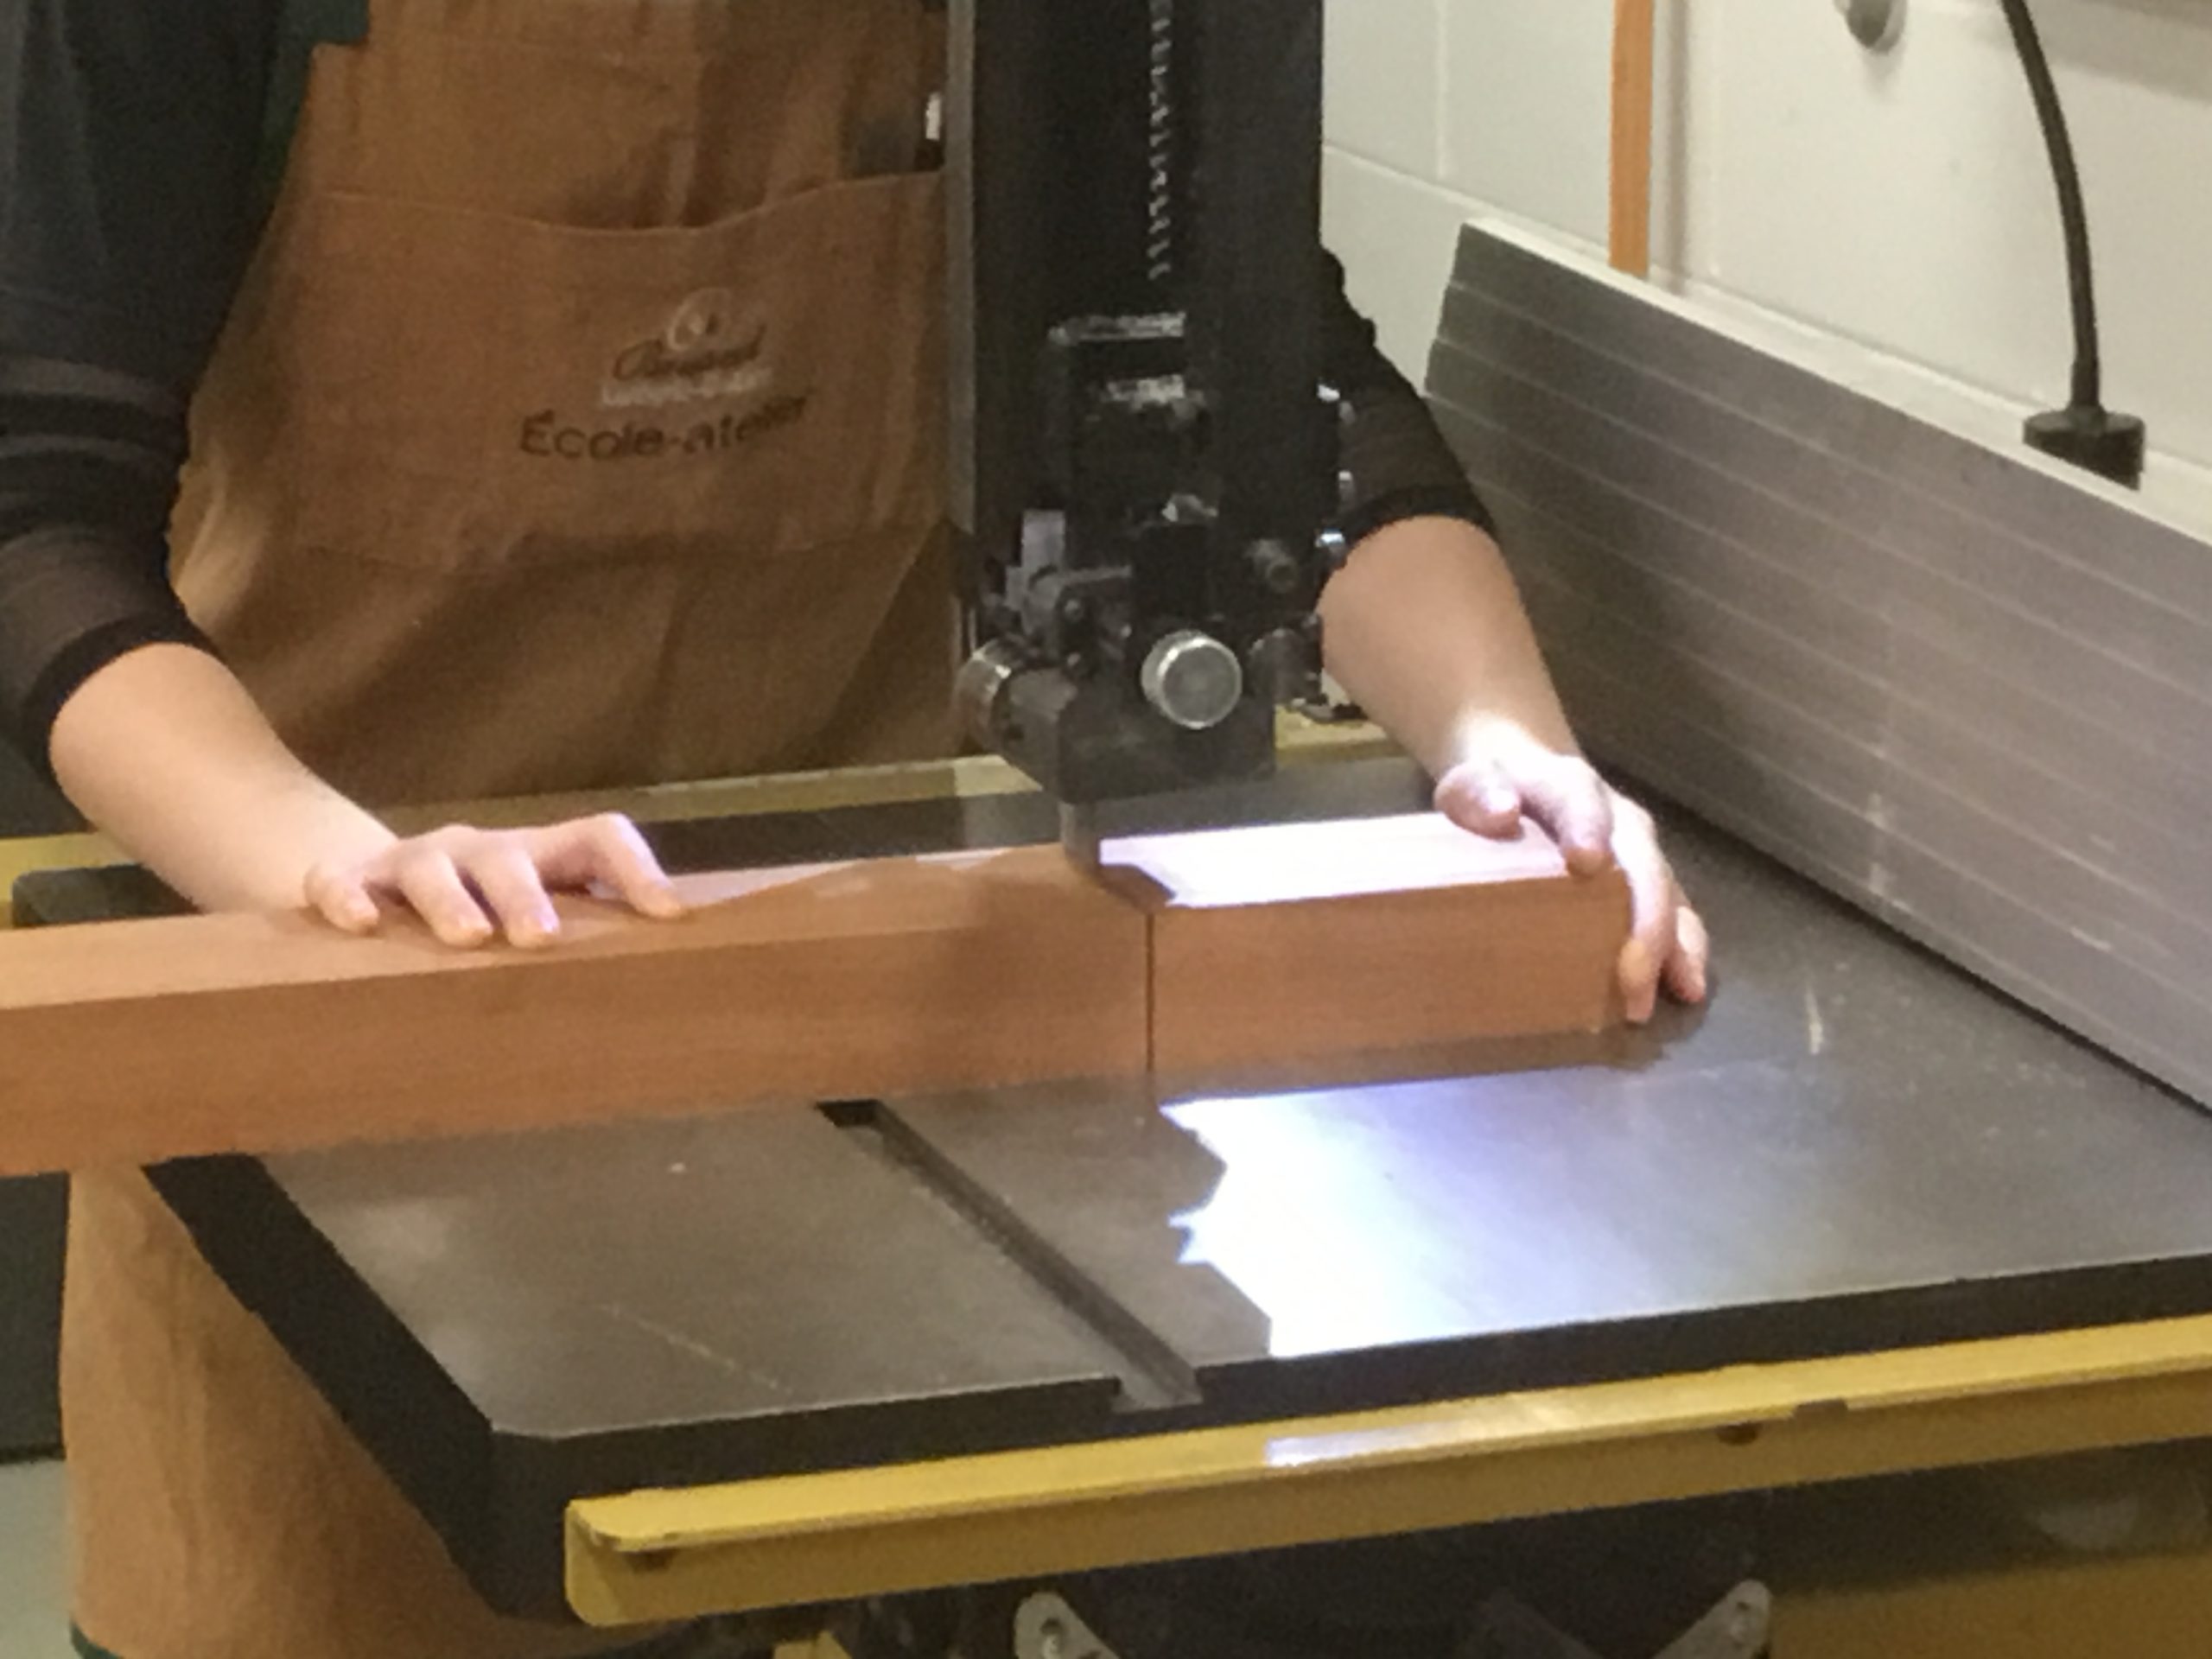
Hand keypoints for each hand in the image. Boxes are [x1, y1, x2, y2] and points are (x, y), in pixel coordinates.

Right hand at [303, 814, 685, 947]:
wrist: (377, 888)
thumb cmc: (487, 924)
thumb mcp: (542, 926)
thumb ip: (594, 949)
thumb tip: (673, 1005)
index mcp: (543, 859)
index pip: (600, 839)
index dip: (637, 870)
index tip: (669, 916)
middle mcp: (483, 852)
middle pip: (509, 859)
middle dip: (527, 896)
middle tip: (541, 939)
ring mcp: (415, 861)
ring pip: (431, 866)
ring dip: (451, 901)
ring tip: (467, 938)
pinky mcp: (352, 880)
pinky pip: (341, 880)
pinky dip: (348, 897)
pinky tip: (360, 925)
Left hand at [1433, 724, 1708, 1022]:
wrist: (1522, 778)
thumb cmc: (1492, 795)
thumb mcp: (1470, 787)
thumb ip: (1478, 795)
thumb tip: (1502, 812)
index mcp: (1566, 786)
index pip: (1578, 798)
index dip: (1586, 825)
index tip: (1587, 860)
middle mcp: (1617, 817)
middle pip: (1641, 859)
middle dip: (1645, 916)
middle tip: (1632, 975)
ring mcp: (1639, 850)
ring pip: (1668, 890)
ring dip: (1672, 943)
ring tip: (1677, 990)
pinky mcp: (1648, 881)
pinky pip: (1676, 913)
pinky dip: (1683, 951)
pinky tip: (1686, 989)